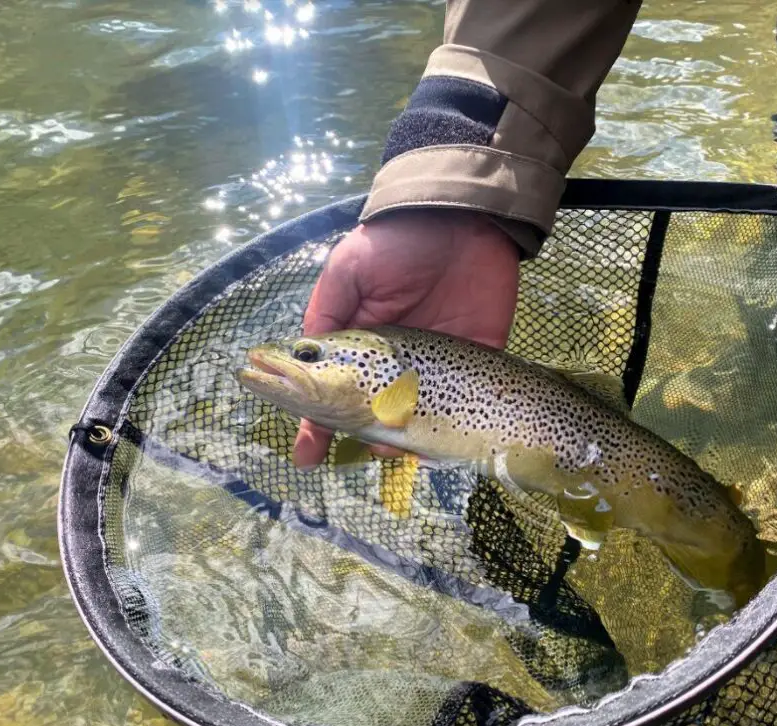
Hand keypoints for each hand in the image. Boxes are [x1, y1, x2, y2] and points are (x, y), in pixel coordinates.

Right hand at [293, 208, 520, 467]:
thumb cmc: (395, 243)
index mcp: (363, 342)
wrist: (462, 218)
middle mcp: (397, 360)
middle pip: (376, 414)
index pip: (335, 392)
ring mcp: (438, 363)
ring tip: (394, 449)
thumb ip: (327, 315)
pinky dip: (449, 429)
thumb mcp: (348, 272)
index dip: (318, 426)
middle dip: (365, 439)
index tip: (306, 457)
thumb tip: (299, 361)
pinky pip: (467, 403)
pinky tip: (432, 447)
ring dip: (403, 442)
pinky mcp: (477, 357)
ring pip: (418, 418)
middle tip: (364, 449)